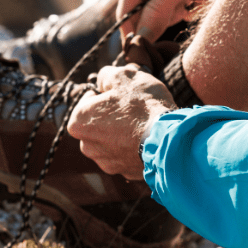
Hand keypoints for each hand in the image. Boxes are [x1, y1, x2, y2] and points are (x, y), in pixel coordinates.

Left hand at [67, 65, 176, 179]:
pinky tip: (147, 138)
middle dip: (111, 116)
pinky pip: (126, 155)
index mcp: (79, 121)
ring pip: (111, 141)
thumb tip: (103, 79)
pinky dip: (133, 147)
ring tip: (142, 123)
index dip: (104, 93)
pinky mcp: (124, 172)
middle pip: (97, 123)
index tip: (119, 93)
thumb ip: (106, 75)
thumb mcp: (124, 76)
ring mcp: (105, 162)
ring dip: (121, 133)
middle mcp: (86, 146)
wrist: (168, 139)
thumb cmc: (143, 105)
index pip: (86, 100)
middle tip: (132, 107)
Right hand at [117, 0, 247, 42]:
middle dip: (168, 17)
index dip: (137, 35)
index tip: (151, 53)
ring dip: (183, 10)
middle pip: (146, 16)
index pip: (126, 15)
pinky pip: (179, 5)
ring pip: (165, 13)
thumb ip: (157, 13)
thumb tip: (139, 40)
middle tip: (187, 4)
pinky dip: (192, 4)